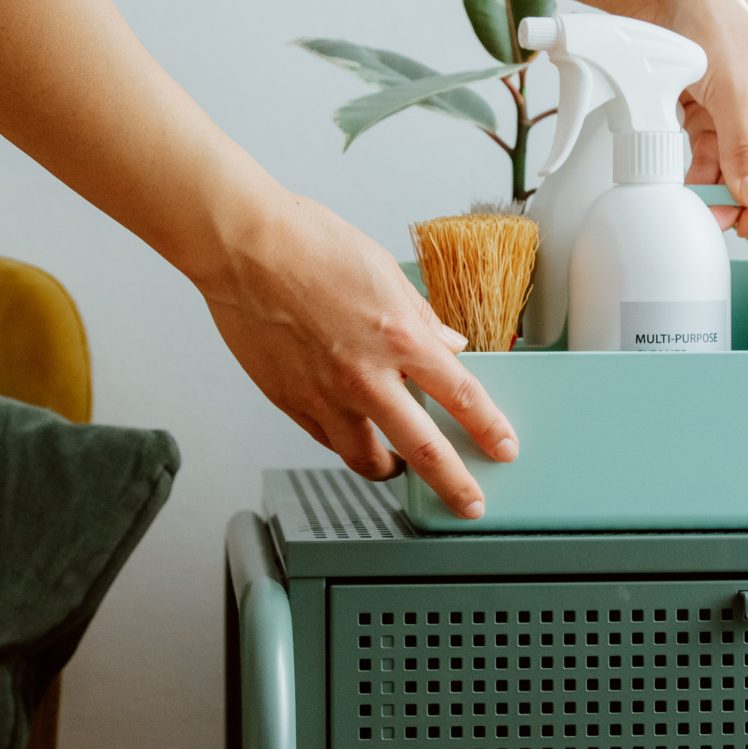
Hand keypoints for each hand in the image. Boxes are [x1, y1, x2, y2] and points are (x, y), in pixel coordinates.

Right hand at [196, 190, 517, 518]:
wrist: (242, 247)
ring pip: (367, 460)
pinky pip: (326, 440)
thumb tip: (447, 344)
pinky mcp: (290, 402)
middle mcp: (365, 375)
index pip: (462, 397)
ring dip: (391, 471)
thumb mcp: (384, 272)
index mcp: (399, 337)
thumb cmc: (308, 244)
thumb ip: (421, 317)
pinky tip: (351, 433)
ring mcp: (325, 395)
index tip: (504, 448)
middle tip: (470, 504)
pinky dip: (344, 443)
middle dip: (455, 485)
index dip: (489, 429)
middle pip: (424, 450)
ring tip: (400, 468)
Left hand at [666, 0, 747, 236]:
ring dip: (715, 191)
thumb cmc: (710, 18)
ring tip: (701, 213)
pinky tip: (688, 191)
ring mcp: (731, 113)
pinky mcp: (702, 114)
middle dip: (740, 198)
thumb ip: (740, 145)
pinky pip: (703, 155)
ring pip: (728, 167)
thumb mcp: (731, 89)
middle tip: (722, 224)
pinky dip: (695, 174)